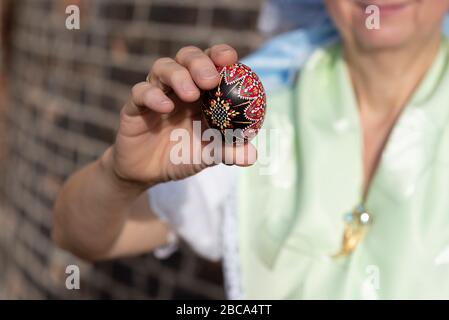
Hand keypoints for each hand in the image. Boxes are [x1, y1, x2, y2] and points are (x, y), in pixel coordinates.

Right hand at [107, 44, 257, 187]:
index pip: (210, 62)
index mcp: (201, 91)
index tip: (231, 58)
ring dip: (178, 76)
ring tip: (191, 94)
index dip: (220, 54)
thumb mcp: (208, 156)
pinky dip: (153, 95)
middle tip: (211, 79)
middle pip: (187, 57)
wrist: (148, 173)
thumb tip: (252, 156)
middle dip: (199, 62)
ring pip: (162, 67)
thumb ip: (228, 152)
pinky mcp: (134, 106)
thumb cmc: (182, 157)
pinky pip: (140, 92)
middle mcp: (178, 86)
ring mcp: (156, 93)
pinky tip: (165, 107)